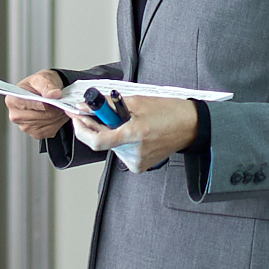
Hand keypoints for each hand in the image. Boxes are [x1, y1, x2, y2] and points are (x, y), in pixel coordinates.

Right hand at [6, 69, 69, 139]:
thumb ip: (48, 86)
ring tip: (60, 106)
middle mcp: (15, 115)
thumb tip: (54, 94)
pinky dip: (58, 123)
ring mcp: (25, 127)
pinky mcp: (35, 134)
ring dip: (57, 116)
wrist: (46, 92)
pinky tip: (58, 114)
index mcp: (13, 100)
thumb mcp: (43, 79)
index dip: (40, 104)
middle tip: (61, 102)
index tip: (50, 101)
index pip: (26, 105)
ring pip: (46, 124)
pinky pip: (50, 131)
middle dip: (52, 109)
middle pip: (38, 116)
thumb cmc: (40, 84)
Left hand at [76, 94, 199, 170]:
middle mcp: (134, 152)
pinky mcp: (139, 167)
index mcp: (134, 134)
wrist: (190, 126)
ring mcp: (137, 162)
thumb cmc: (168, 111)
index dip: (82, 129)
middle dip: (97, 126)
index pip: (96, 141)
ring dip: (111, 133)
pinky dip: (121, 141)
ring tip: (128, 122)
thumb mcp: (136, 101)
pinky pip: (121, 152)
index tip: (78, 117)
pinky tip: (135, 133)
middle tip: (99, 112)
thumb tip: (86, 106)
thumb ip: (108, 105)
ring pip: (111, 147)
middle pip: (102, 142)